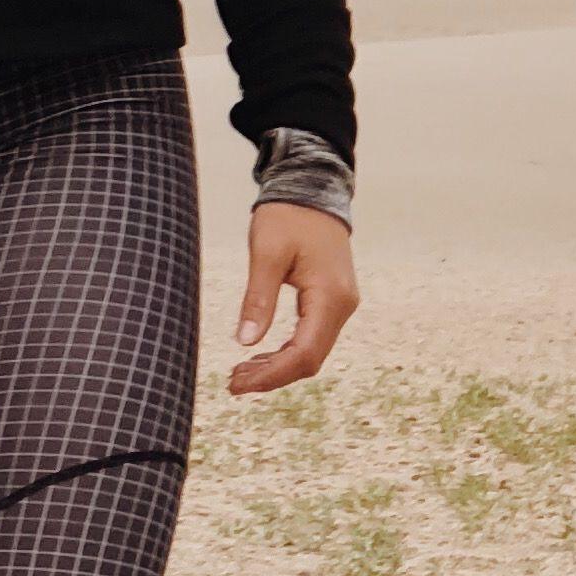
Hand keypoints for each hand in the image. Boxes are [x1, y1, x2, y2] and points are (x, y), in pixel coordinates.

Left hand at [227, 202, 356, 393]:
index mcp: (330, 296)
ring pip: (311, 351)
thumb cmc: (288, 216)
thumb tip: (245, 342)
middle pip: (309, 359)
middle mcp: (343, 306)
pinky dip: (285, 350)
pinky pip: (311, 337)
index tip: (237, 384)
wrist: (312, 191)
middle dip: (272, 376)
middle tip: (232, 384)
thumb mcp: (267, 253)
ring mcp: (340, 305)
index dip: (271, 375)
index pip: (304, 353)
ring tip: (239, 373)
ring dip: (277, 366)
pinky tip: (258, 355)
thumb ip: (258, 298)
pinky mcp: (331, 301)